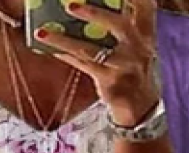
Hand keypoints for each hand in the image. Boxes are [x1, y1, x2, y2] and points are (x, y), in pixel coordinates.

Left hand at [35, 0, 159, 126]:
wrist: (141, 106)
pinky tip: (49, 48)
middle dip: (95, 13)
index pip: (145, 6)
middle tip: (70, 5)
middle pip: (120, 25)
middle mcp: (138, 48)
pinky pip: (83, 66)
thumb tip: (88, 4)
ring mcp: (124, 67)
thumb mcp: (137, 45)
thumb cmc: (134, 69)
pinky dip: (66, 55)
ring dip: (64, 40)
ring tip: (43, 32)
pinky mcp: (110, 83)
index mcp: (146, 34)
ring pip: (91, 50)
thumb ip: (123, 24)